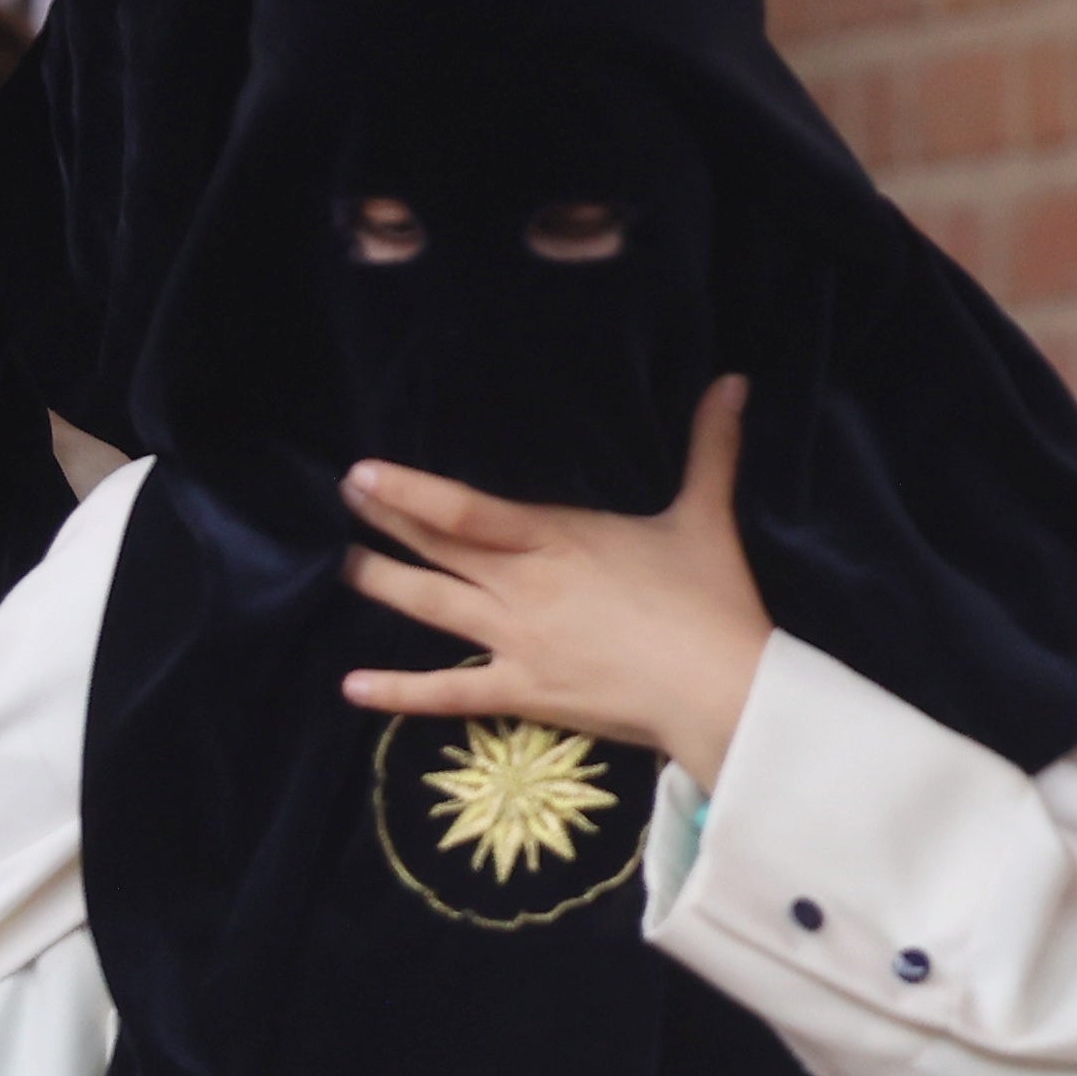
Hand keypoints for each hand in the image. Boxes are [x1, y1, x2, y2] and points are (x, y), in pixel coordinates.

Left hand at [338, 378, 772, 784]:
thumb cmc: (709, 600)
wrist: (717, 690)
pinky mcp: (522, 692)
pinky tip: (351, 687)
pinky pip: (448, 693)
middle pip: (436, 550)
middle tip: (343, 501)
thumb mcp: (704, 516)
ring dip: (384, 585)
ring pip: (432, 608)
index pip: (465, 510)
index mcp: (556, 539)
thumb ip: (710, 448)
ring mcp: (514, 642)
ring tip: (345, 567)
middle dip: (386, 523)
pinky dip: (398, 692)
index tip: (362, 473)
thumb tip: (734, 382)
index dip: (408, 491)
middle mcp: (521, 586)